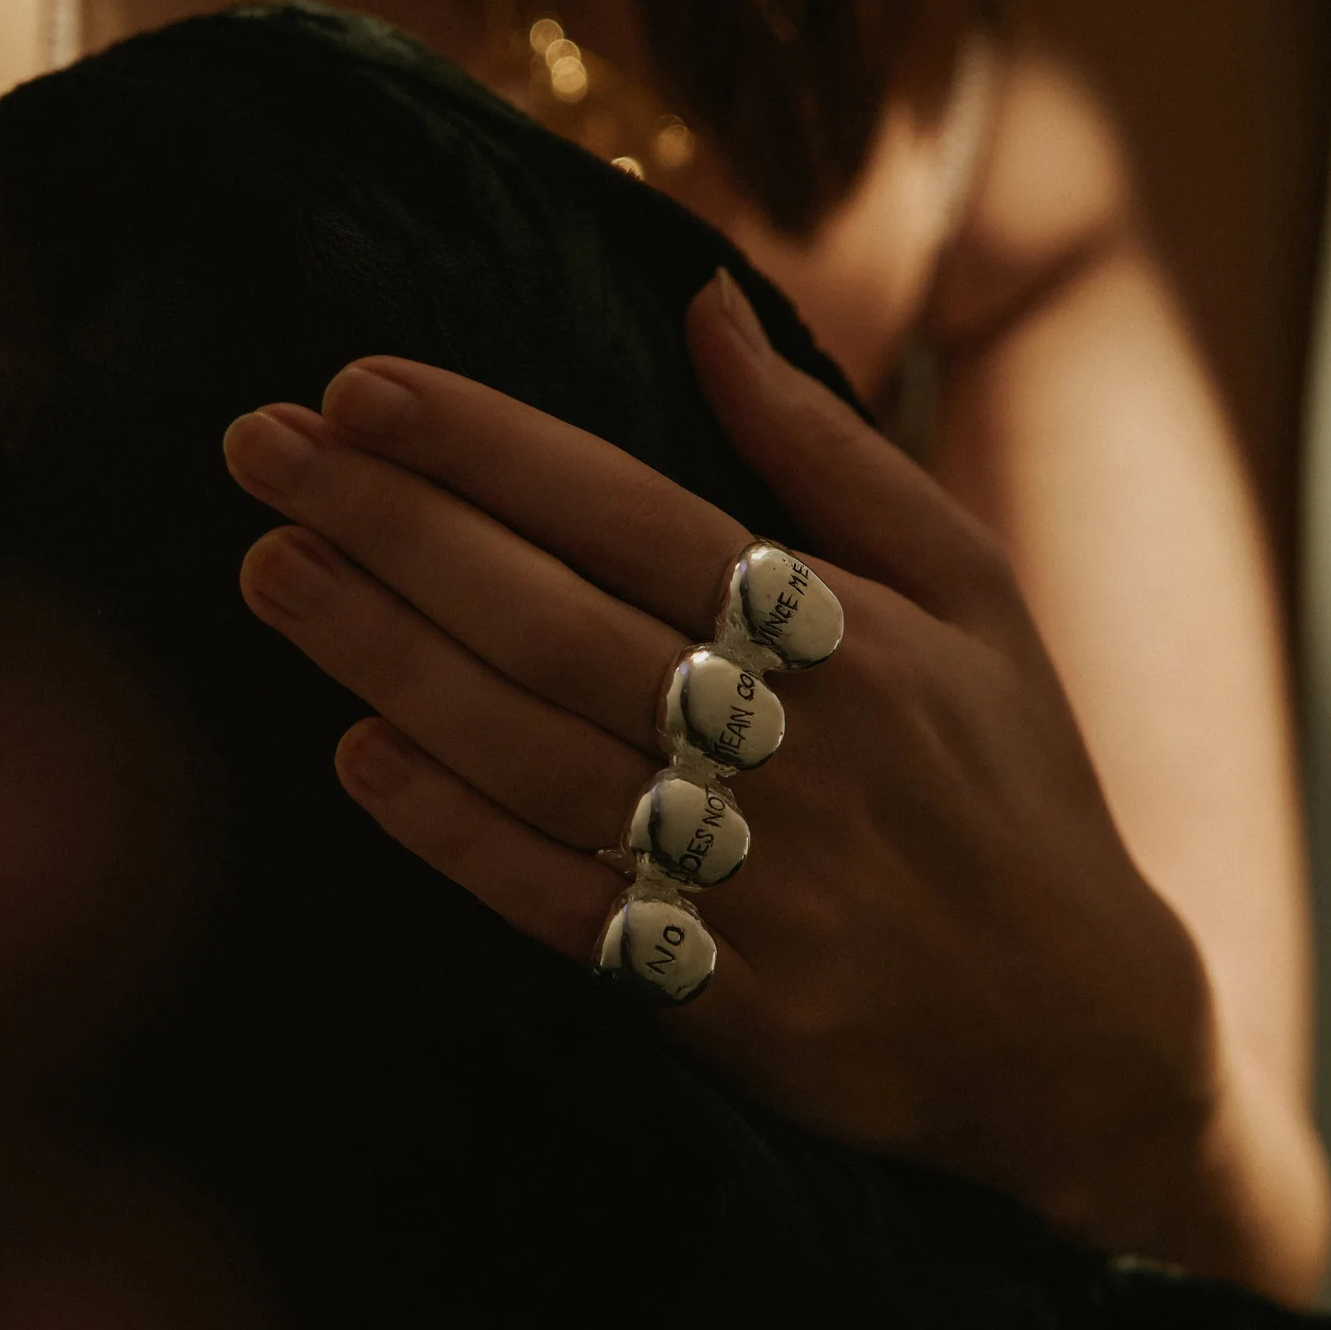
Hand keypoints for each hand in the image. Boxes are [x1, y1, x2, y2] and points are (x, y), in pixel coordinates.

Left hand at [222, 272, 1224, 1265]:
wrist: (1073, 1022)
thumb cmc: (1016, 778)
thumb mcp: (974, 590)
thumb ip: (834, 451)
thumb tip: (707, 307)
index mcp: (850, 632)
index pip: (629, 511)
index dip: (485, 445)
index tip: (358, 386)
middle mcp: (789, 745)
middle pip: (548, 616)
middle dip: (390, 524)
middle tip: (257, 450)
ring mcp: (745, 876)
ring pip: (527, 748)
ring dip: (384, 657)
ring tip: (272, 570)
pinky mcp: (712, 989)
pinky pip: (554, 899)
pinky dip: (450, 829)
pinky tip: (357, 756)